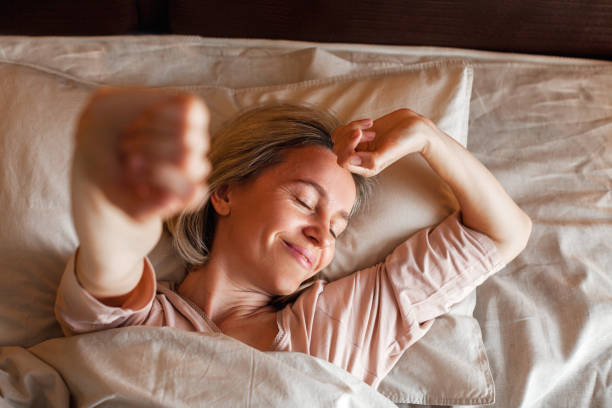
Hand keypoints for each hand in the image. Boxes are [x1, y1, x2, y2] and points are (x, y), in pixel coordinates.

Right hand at [74, 87, 210, 221]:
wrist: (98, 131)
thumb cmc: (111, 168)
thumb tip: (170, 202)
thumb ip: (139, 210)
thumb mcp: (115, 195)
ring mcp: (198, 140)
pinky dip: (160, 114)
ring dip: (150, 134)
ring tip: (130, 136)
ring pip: (187, 137)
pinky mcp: (194, 112)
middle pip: (187, 160)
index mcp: (185, 194)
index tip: (130, 171)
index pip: (191, 192)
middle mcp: (196, 168)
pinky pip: (188, 113)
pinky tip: (145, 118)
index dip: (158, 178)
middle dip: (149, 153)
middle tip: (127, 153)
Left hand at [331, 109, 434, 176]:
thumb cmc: (406, 140)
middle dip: (350, 136)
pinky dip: (353, 123)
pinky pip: (344, 130)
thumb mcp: (390, 150)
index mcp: (367, 168)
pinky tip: (370, 122)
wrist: (415, 127)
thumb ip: (371, 159)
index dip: (347, 146)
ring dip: (351, 128)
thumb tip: (351, 160)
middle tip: (371, 130)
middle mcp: (361, 159)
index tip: (360, 133)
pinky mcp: (359, 134)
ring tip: (371, 125)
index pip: (343, 161)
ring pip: (339, 138)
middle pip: (339, 149)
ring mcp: (359, 146)